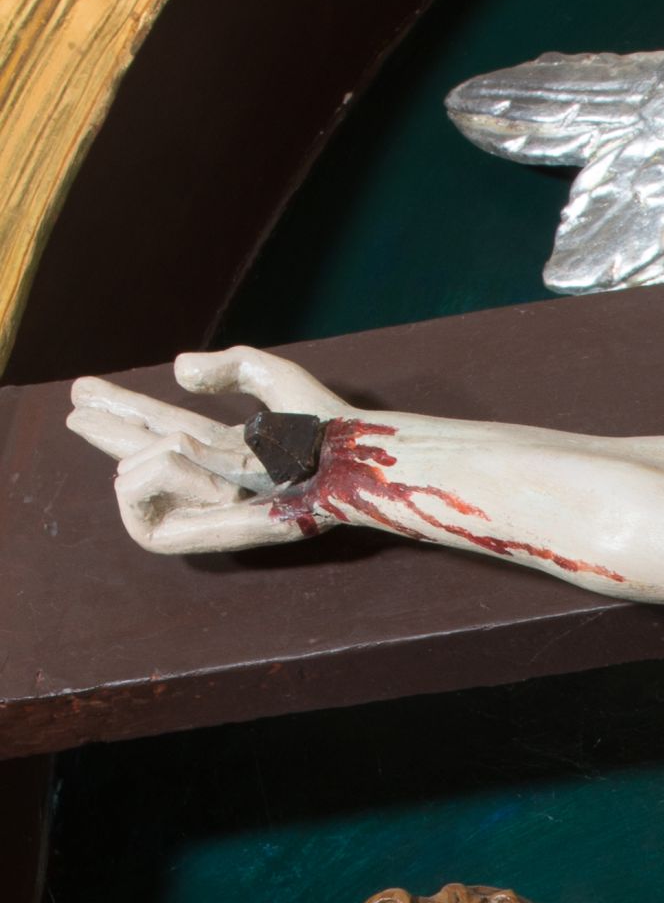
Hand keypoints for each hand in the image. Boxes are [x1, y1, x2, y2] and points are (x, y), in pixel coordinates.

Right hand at [67, 344, 346, 555]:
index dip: (124, 410)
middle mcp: (213, 482)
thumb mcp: (270, 376)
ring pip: (132, 484)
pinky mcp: (211, 535)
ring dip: (141, 452)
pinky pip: (150, 511)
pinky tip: (175, 452)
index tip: (84, 392)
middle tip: (76, 409)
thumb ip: (226, 366)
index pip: (161, 431)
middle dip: (109, 431)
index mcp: (225, 450)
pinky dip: (156, 473)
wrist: (348, 458)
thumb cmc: (326, 424)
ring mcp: (210, 510)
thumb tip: (178, 372)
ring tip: (175, 438)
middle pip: (141, 457)